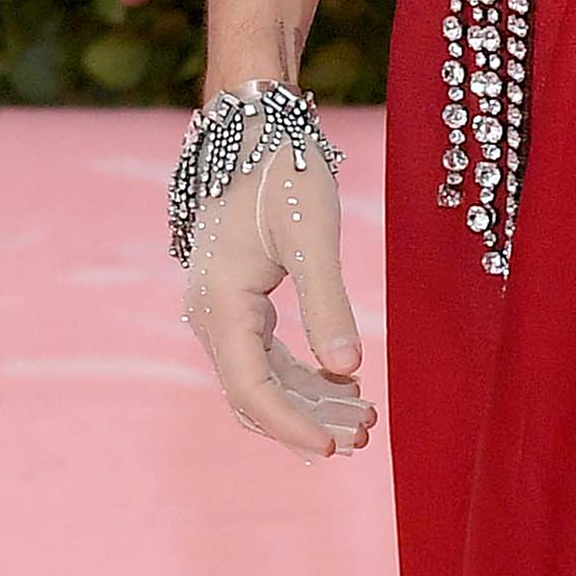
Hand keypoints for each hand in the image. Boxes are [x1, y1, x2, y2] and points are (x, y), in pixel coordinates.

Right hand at [182, 131, 373, 460]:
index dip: (293, 426)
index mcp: (221, 304)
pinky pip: (262, 356)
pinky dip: (300, 374)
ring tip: (364, 417)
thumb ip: (328, 303)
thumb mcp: (312, 234)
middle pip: (255, 394)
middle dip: (308, 420)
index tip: (336, 448)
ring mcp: (218, 309)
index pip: (252, 392)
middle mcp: (209, 315)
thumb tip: (349, 372)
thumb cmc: (282, 170)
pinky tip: (341, 380)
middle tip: (366, 435)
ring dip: (308, 401)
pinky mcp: (234, 300)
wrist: (250, 126)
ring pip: (260, 378)